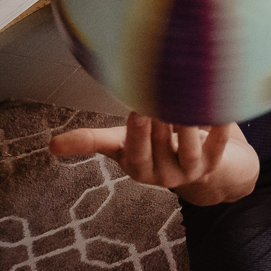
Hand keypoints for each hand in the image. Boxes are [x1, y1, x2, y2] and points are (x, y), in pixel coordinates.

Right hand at [48, 112, 255, 203]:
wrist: (207, 170)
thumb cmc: (157, 147)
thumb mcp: (123, 144)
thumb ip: (92, 142)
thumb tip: (49, 147)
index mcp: (136, 167)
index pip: (132, 152)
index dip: (135, 133)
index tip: (136, 111)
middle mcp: (162, 175)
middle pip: (158, 145)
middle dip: (159, 122)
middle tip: (162, 94)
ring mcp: (189, 172)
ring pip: (187, 149)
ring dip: (186, 126)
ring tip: (186, 100)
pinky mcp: (213, 165)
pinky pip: (216, 148)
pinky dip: (218, 131)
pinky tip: (221, 112)